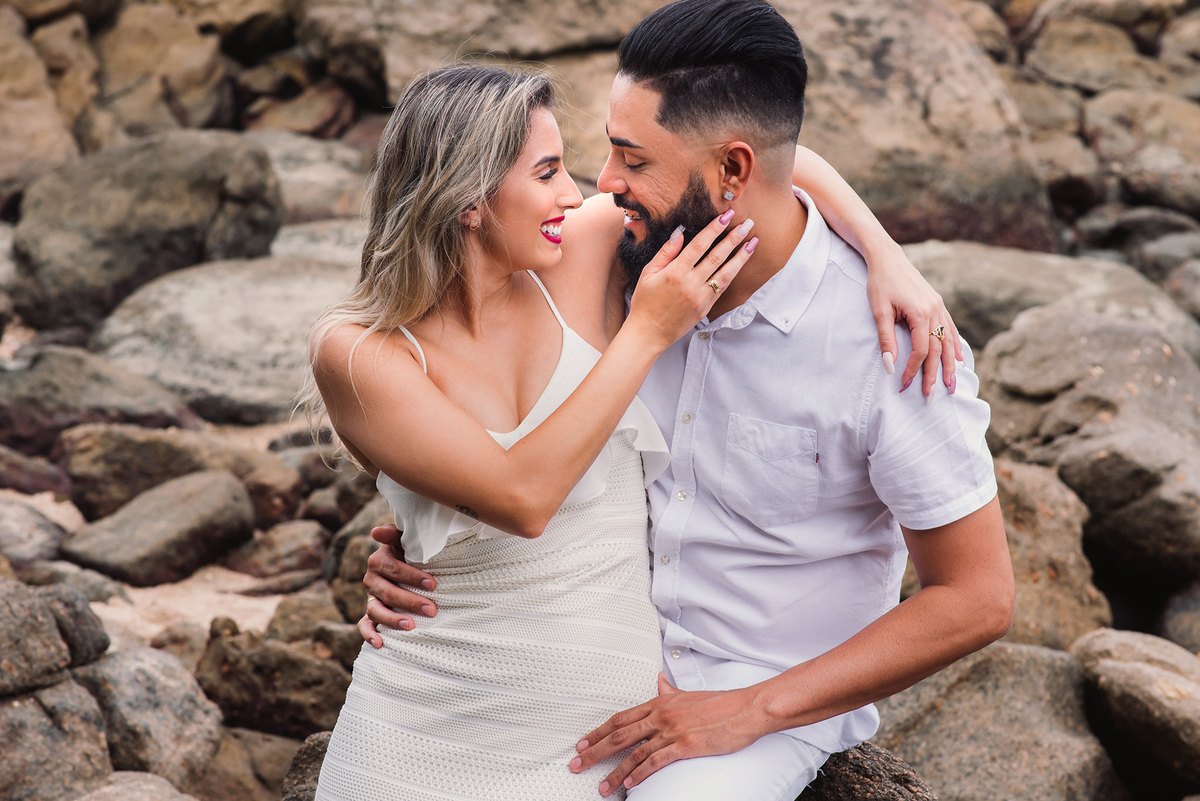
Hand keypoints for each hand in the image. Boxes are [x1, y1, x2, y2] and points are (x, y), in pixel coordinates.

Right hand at [358, 523, 437, 646]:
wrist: (406, 561)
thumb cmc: (410, 549)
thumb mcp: (405, 538)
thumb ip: (394, 533)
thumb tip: (376, 532)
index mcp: (379, 560)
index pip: (394, 569)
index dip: (413, 576)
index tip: (433, 584)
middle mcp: (371, 579)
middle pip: (388, 592)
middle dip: (411, 601)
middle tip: (432, 609)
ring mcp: (371, 597)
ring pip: (377, 610)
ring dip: (393, 619)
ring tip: (411, 626)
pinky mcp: (370, 612)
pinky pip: (364, 625)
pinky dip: (369, 634)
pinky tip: (380, 643)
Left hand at [568, 675, 766, 794]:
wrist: (746, 709)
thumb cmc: (720, 703)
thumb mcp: (689, 694)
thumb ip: (669, 691)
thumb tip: (658, 681)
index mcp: (660, 702)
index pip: (621, 718)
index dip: (599, 731)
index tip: (583, 741)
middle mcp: (661, 715)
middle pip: (620, 735)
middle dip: (595, 750)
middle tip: (577, 763)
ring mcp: (672, 730)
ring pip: (635, 752)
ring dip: (615, 771)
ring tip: (601, 786)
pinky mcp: (686, 745)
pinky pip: (656, 761)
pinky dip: (640, 773)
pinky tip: (630, 784)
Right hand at [625, 211, 756, 349]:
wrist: (649, 332)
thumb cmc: (645, 301)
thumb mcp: (648, 273)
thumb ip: (666, 253)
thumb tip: (680, 233)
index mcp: (675, 272)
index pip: (699, 245)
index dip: (714, 229)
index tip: (726, 216)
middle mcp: (691, 284)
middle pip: (717, 256)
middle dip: (734, 238)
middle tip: (747, 224)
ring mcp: (701, 297)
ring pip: (726, 273)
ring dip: (741, 256)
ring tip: (753, 242)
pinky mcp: (706, 308)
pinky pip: (722, 288)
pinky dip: (733, 273)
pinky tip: (740, 262)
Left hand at [866, 242, 961, 398]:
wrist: (888, 258)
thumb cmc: (880, 283)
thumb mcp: (879, 312)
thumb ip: (886, 340)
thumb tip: (890, 367)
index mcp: (920, 313)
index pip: (921, 350)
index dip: (913, 369)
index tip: (904, 383)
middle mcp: (935, 311)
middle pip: (938, 350)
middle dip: (935, 374)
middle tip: (931, 396)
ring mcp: (939, 307)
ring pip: (949, 341)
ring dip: (950, 365)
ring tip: (951, 385)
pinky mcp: (938, 304)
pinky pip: (951, 329)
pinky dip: (955, 346)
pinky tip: (959, 360)